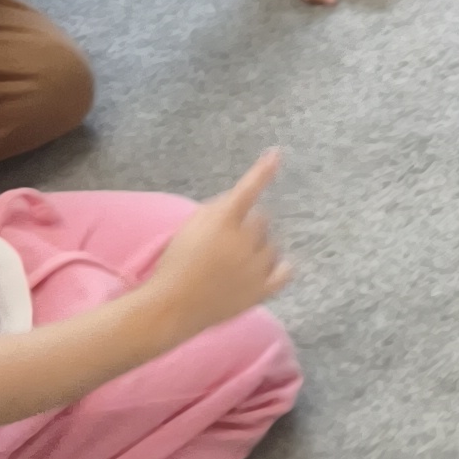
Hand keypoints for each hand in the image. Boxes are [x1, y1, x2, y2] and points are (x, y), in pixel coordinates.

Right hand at [139, 153, 291, 340]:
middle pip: (262, 220)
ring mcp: (257, 266)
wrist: (172, 305)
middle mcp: (246, 240)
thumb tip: (235, 203)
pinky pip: (286, 271)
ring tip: (236, 262)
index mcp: (224, 221)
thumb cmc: (175, 263)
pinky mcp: (263, 289)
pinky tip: (268, 268)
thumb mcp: (189, 227)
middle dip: (248, 226)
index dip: (263, 171)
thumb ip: (216, 212)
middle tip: (227, 242)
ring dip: (260, 247)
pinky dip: (280, 267)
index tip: (277, 154)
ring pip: (272, 245)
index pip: (248, 191)